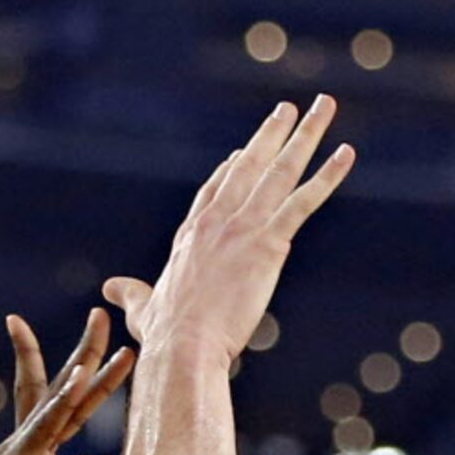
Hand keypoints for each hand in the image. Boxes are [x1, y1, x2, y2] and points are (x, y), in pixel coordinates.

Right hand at [0, 309, 134, 454]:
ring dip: (82, 368)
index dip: (85, 373)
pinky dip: (60, 405)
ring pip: (55, 403)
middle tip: (101, 312)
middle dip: (82, 350)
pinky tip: (78, 380)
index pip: (65, 405)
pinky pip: (43, 432)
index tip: (102, 340)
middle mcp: (26, 447)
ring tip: (104, 334)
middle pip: (58, 389)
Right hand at [103, 96, 352, 369]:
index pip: (215, 192)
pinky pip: (303, 201)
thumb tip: (109, 288)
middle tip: (287, 110)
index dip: (231, 170)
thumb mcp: (142, 309)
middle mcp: (217, 221)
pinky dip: (327, 176)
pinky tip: (345, 153)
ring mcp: (243, 228)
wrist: (184, 345)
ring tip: (323, 108)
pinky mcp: (268, 243)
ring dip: (304, 136)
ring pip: (280, 171)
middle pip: (248, 166)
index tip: (244, 151)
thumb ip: (131, 294)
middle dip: (270, 135)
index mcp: (191, 236)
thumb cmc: (164, 336)